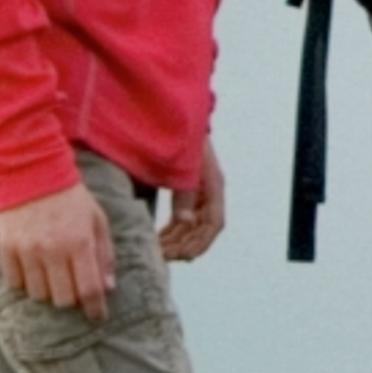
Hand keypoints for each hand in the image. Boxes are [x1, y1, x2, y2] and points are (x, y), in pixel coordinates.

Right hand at [0, 181, 116, 321]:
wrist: (32, 172)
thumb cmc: (71, 198)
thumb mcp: (97, 220)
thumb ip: (104, 254)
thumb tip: (108, 287)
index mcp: (80, 242)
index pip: (89, 289)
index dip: (95, 308)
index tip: (97, 316)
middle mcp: (53, 250)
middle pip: (63, 299)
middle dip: (72, 300)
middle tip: (73, 289)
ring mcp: (27, 251)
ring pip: (39, 295)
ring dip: (49, 292)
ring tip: (52, 276)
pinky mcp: (6, 248)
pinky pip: (15, 283)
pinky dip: (25, 283)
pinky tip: (33, 270)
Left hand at [161, 139, 225, 263]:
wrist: (177, 116)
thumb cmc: (183, 137)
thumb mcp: (185, 164)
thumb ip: (185, 193)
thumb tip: (184, 222)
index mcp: (213, 186)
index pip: (213, 224)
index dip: (200, 243)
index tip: (183, 256)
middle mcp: (208, 193)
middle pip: (201, 229)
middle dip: (184, 245)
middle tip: (162, 256)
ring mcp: (197, 192)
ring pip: (191, 226)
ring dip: (176, 241)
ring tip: (157, 251)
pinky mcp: (185, 191)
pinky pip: (182, 218)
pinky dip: (171, 230)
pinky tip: (158, 238)